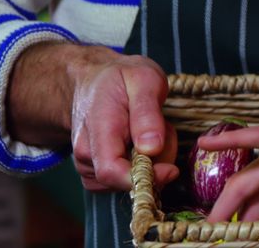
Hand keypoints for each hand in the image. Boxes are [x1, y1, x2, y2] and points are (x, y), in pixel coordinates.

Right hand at [69, 49, 177, 190]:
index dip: (143, 178)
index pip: (111, 170)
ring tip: (151, 128)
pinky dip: (146, 165)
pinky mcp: (97, 173)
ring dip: (154, 160)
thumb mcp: (144, 81)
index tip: (171, 170)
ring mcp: (89, 165)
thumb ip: (147, 114)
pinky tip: (144, 141)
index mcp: (98, 129)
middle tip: (163, 126)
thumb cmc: (122, 78)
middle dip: (157, 161)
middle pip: (128, 179)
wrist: (96, 81)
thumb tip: (152, 148)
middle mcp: (86, 153)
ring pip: (132, 181)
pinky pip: (129, 180)